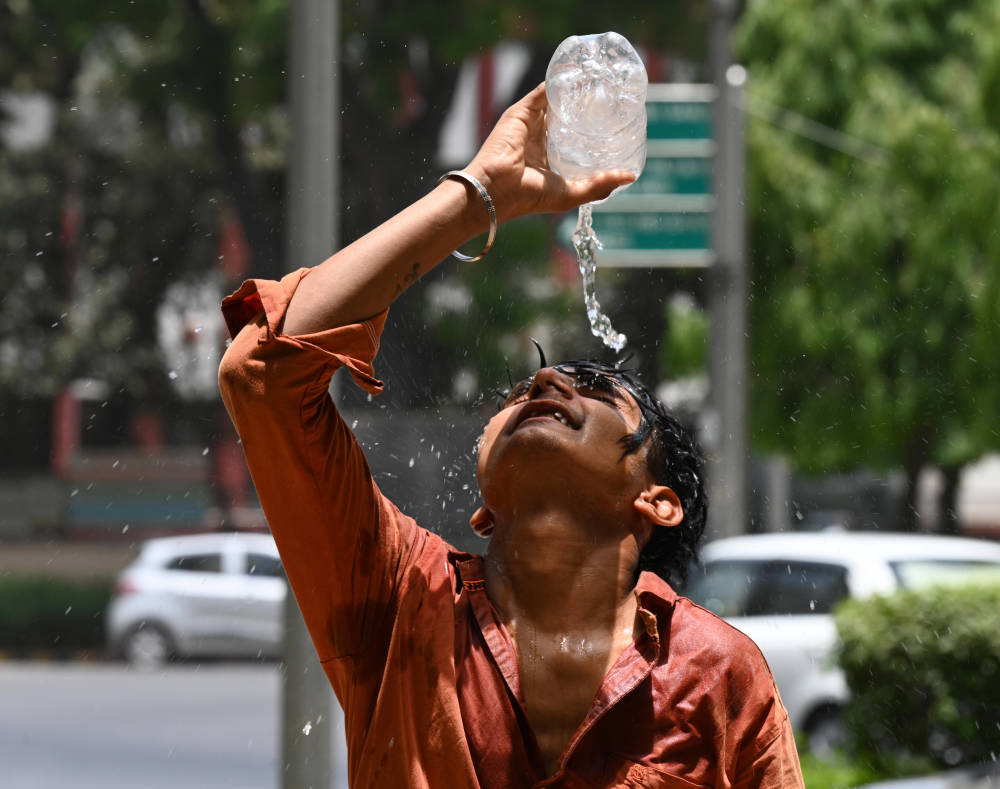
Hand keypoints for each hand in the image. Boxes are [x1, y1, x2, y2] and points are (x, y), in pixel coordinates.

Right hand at [466, 83, 635, 222]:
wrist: (497, 189)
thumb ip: (599, 185)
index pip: (573, 139)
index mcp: (548, 158)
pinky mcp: (522, 111)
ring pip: (556, 101)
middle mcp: (539, 138)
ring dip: (574, 92)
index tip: (613, 126)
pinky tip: (578, 76)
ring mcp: (530, 123)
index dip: (591, 132)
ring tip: (599, 83)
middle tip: (611, 102)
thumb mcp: (571, 193)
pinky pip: (543, 91)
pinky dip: (558, 82)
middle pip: (566, 117)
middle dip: (585, 109)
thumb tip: (630, 176)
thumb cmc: (529, 196)